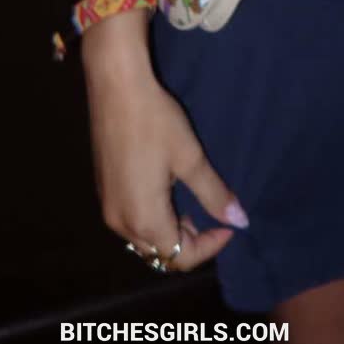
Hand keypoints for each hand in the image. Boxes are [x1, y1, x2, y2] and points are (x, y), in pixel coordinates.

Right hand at [85, 51, 247, 273]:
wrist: (115, 87)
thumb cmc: (156, 122)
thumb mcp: (191, 158)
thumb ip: (214, 194)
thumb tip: (240, 221)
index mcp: (144, 219)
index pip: (180, 256)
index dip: (209, 247)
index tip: (228, 225)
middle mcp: (121, 223)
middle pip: (159, 252)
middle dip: (189, 241)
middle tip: (210, 214)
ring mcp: (108, 207)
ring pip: (142, 239)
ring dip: (169, 231)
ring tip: (190, 204)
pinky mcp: (103, 191)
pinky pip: (130, 222)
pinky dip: (152, 219)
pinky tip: (165, 192)